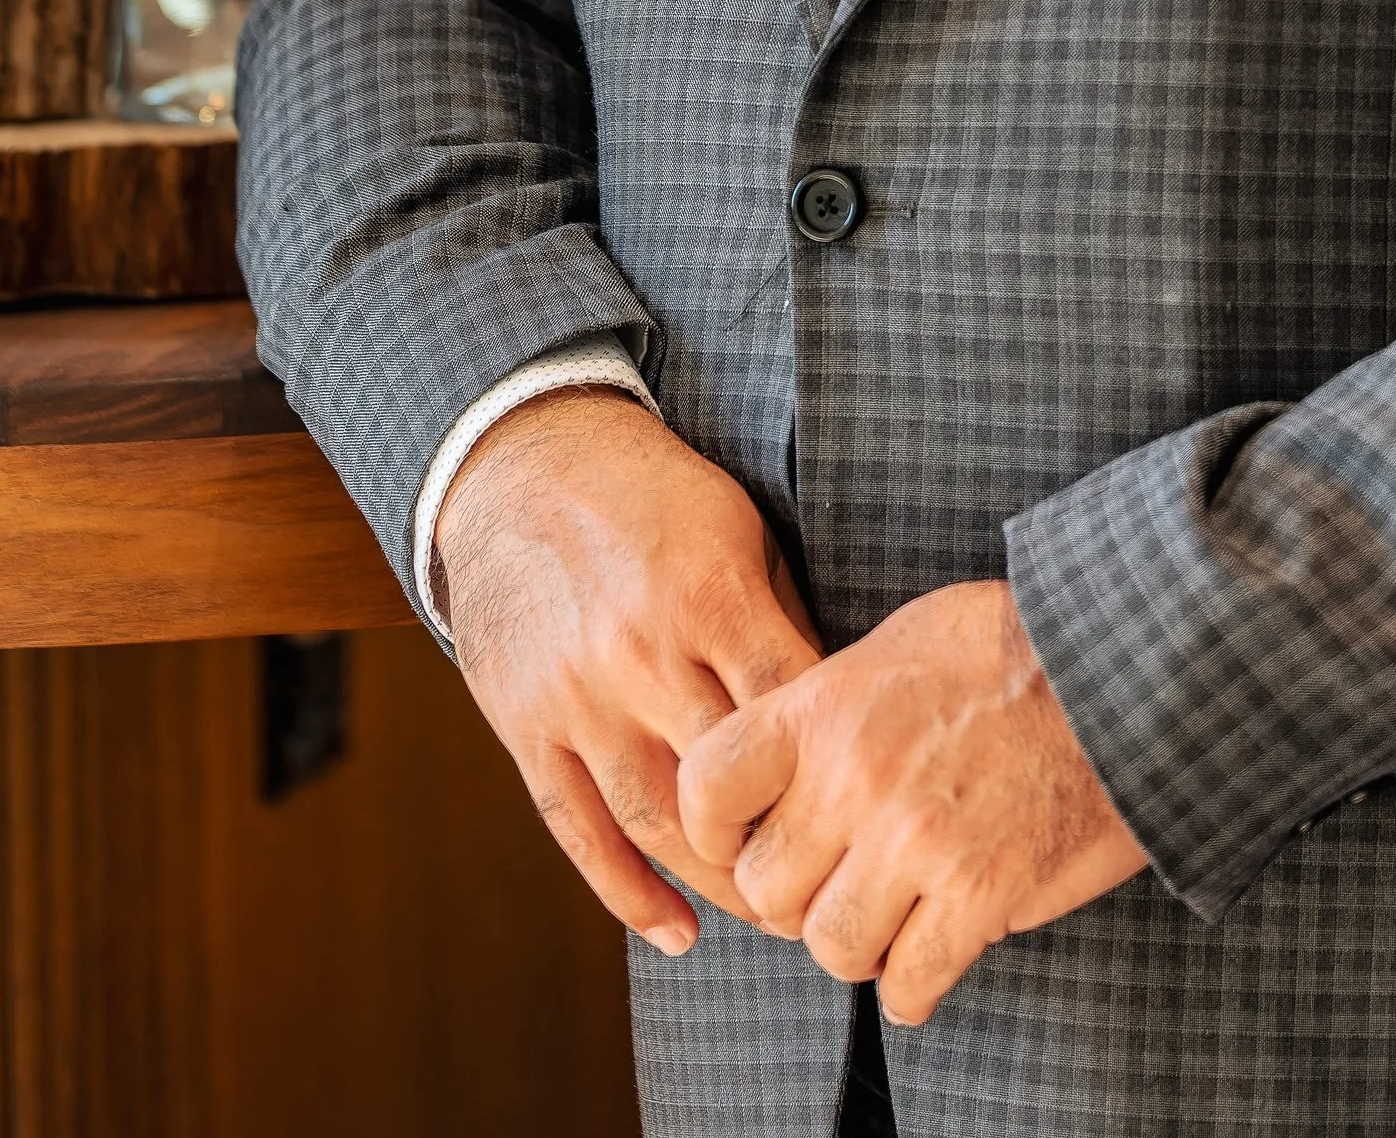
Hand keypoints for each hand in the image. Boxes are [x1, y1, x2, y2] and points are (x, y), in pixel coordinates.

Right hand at [435, 387, 821, 955]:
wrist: (522, 462)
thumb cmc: (652, 496)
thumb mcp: (738, 530)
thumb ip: (779, 624)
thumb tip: (835, 722)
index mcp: (707, 595)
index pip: (788, 711)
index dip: (833, 775)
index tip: (873, 814)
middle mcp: (639, 653)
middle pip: (728, 786)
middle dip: (786, 846)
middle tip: (838, 888)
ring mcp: (576, 697)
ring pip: (655, 823)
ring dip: (717, 886)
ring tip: (772, 917)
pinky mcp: (525, 727)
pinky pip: (579, 831)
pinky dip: (628, 893)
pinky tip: (677, 933)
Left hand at [676, 577, 1147, 1022]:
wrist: (1122, 669)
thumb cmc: (1013, 646)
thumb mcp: (897, 644)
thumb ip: (830, 708)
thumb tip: (788, 769)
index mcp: (826, 706)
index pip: (707, 785)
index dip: (712, 826)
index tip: (743, 837)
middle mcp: (857, 777)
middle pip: (764, 887)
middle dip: (793, 893)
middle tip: (832, 880)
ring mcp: (917, 842)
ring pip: (830, 946)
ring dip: (855, 942)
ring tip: (887, 915)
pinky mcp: (979, 897)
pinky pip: (907, 986)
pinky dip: (913, 986)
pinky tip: (931, 953)